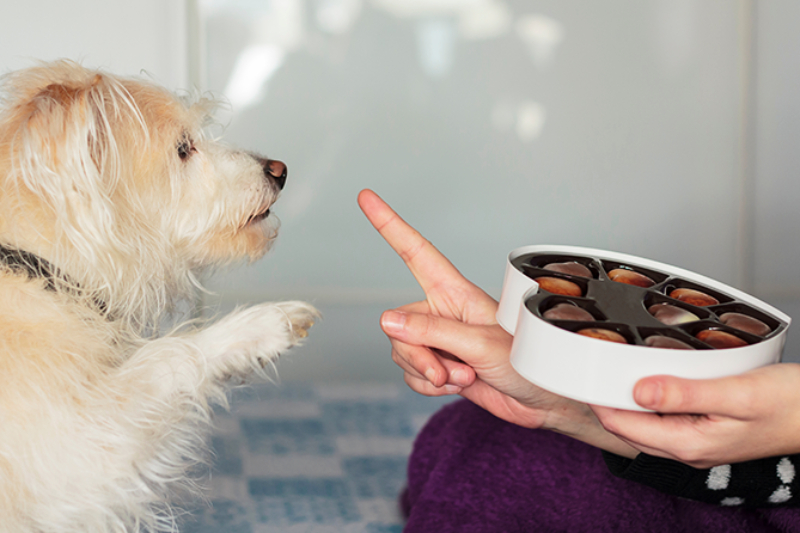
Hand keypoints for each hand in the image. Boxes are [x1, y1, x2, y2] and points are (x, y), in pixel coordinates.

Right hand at [358, 189, 636, 456]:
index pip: (415, 252)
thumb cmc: (527, 362)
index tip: (366, 198)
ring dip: (427, 373)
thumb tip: (387, 320)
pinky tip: (456, 387)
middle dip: (416, 354)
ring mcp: (439, 340)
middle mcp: (442, 312)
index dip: (390, 225)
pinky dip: (428, 387)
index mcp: (455, 292)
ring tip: (463, 377)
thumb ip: (431, 332)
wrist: (542, 402)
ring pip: (402, 352)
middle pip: (398, 325)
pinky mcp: (439, 365)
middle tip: (446, 371)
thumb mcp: (480, 345)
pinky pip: (411, 374)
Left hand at [592, 363, 799, 467]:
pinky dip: (651, 400)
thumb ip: (686, 394)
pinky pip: (666, 419)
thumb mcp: (737, 394)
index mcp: (690, 443)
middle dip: (607, 401)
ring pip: (646, 424)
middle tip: (590, 368)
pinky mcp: (707, 431)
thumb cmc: (790, 404)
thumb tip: (638, 391)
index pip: (625, 426)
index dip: (600, 400)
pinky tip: (651, 379)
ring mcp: (698, 442)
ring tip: (612, 370)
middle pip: (630, 427)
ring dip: (627, 400)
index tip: (583, 374)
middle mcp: (689, 448)